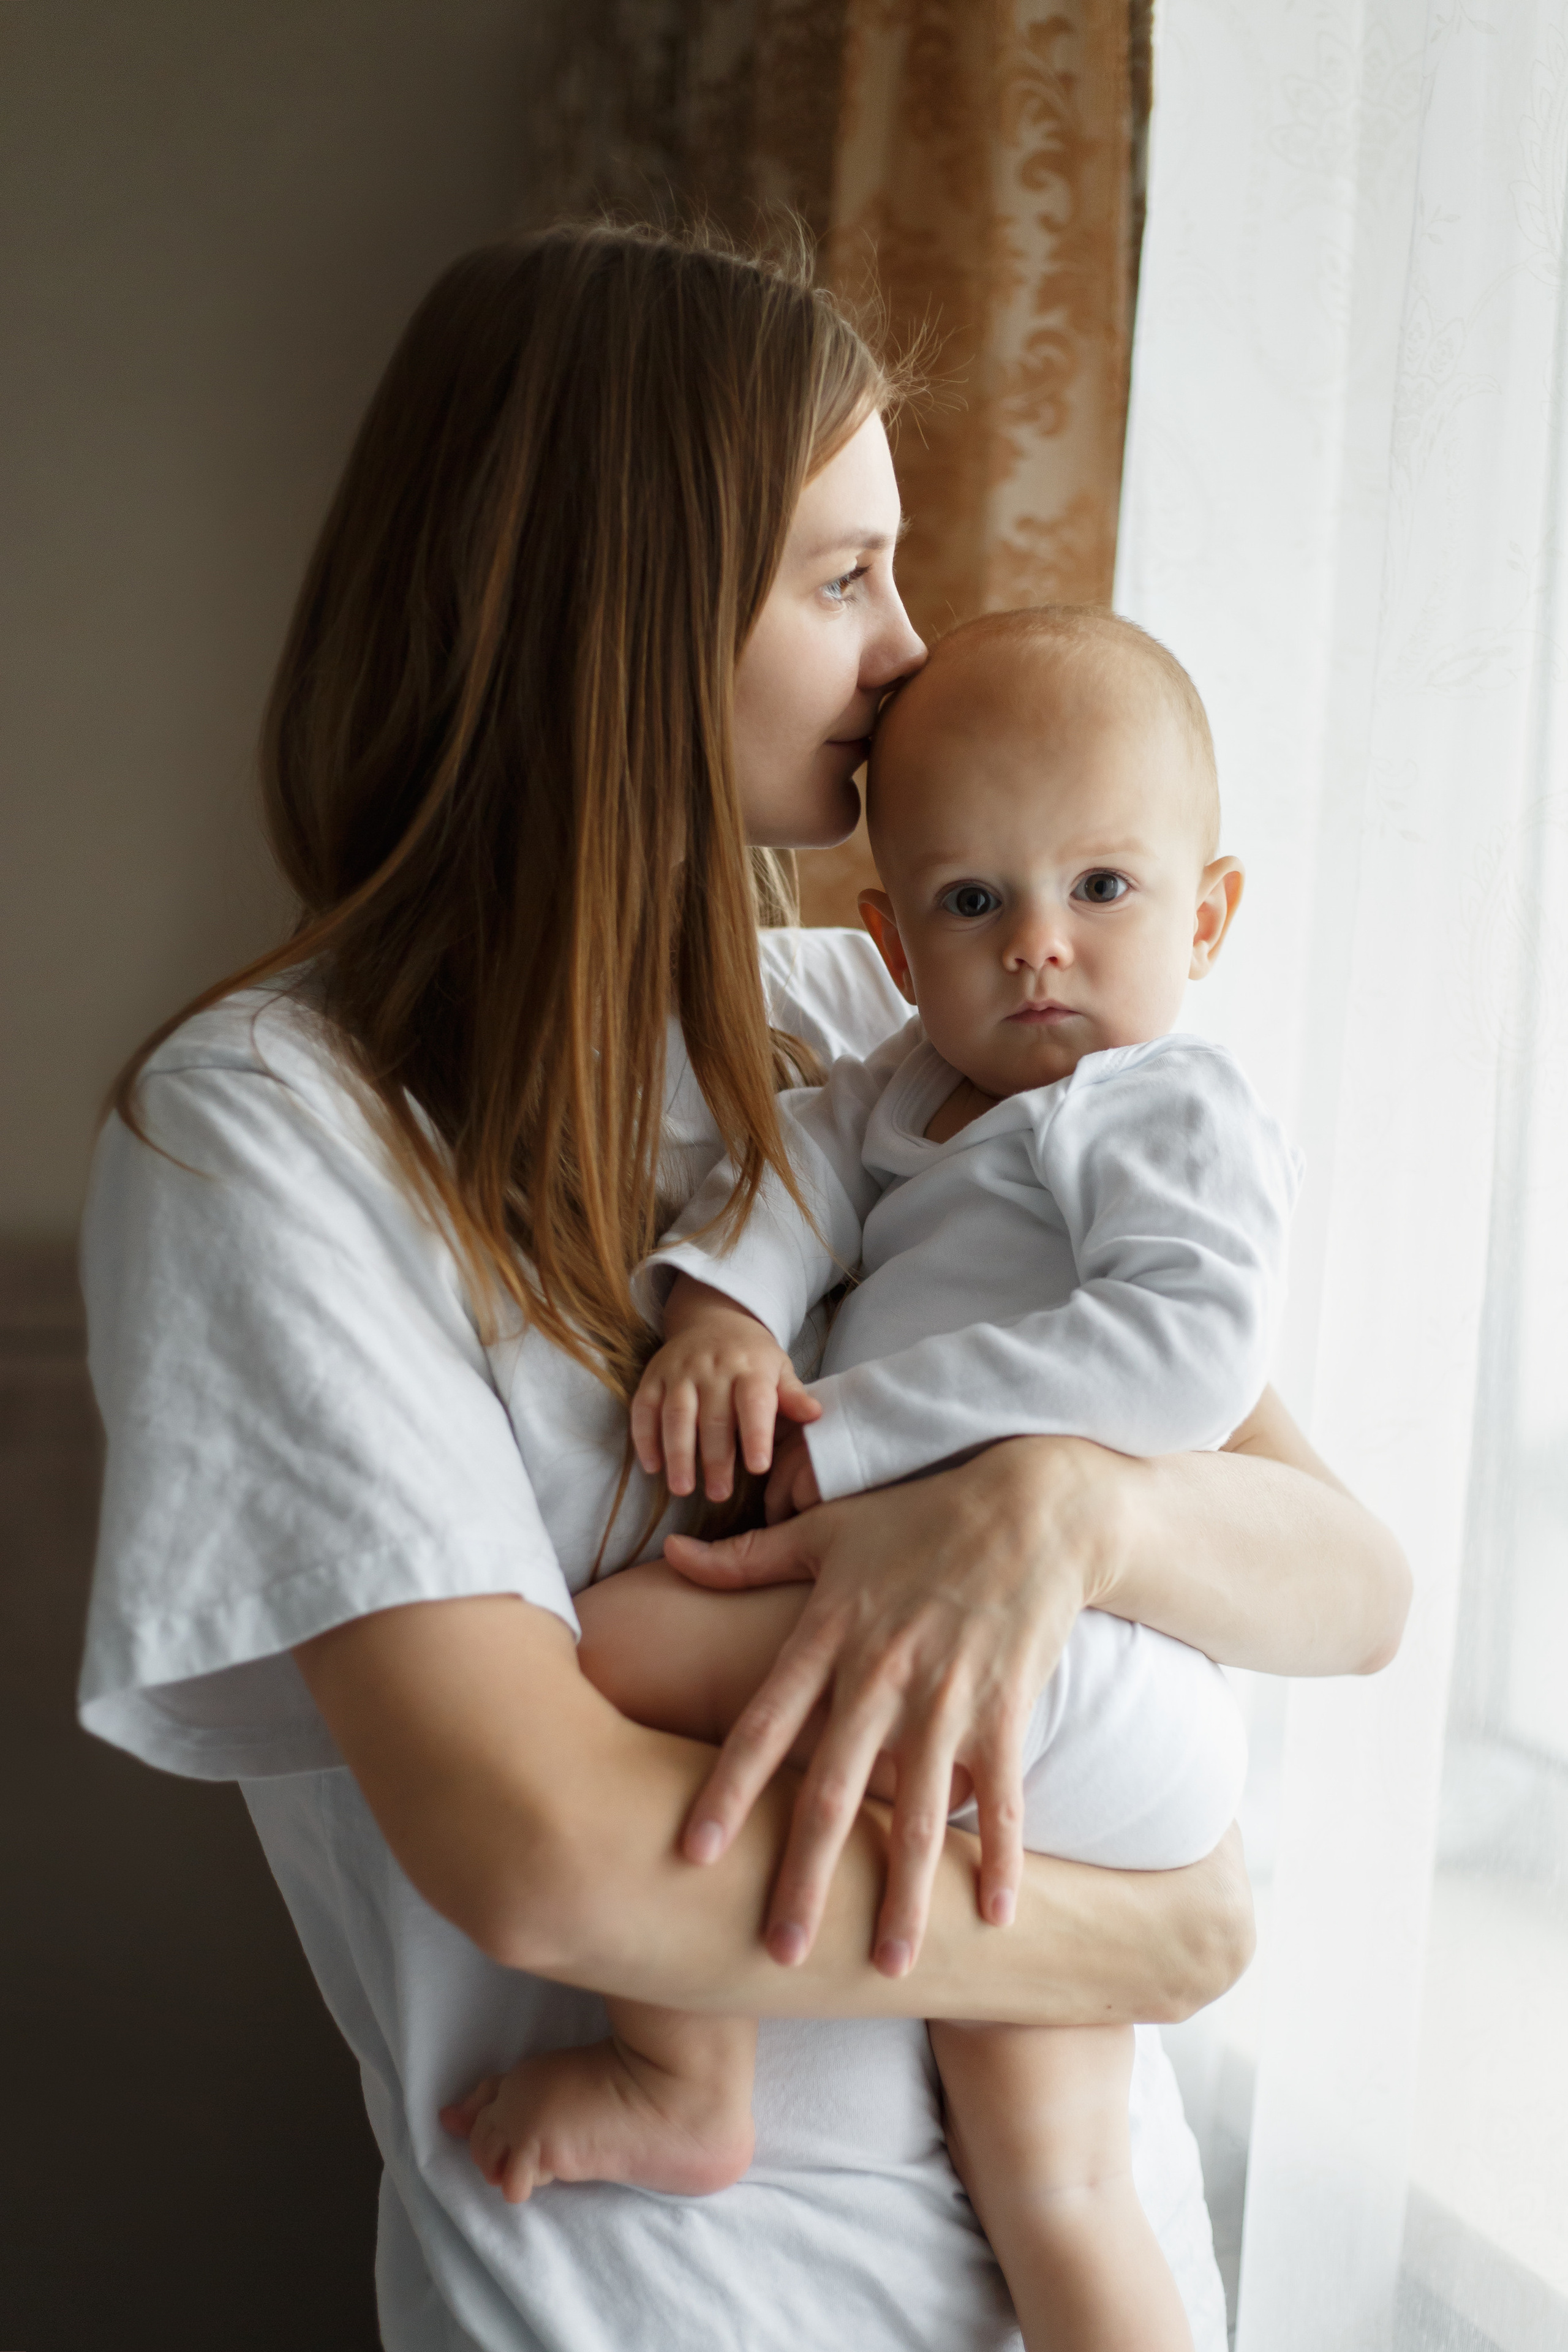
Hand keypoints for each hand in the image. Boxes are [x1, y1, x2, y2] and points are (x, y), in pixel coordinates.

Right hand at [632, 1277, 820, 1501]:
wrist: (714, 1318)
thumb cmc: (752, 1356)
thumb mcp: (779, 1368)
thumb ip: (792, 1396)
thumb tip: (815, 1415)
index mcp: (750, 1368)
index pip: (754, 1403)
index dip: (756, 1435)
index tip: (758, 1467)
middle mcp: (713, 1368)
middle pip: (713, 1417)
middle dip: (715, 1459)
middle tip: (719, 1495)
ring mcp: (679, 1372)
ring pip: (676, 1415)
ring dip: (678, 1454)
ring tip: (682, 1489)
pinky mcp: (653, 1377)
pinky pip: (644, 1408)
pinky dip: (645, 1438)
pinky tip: (651, 1468)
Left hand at [663, 1434, 1124, 1974]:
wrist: (1032, 1504)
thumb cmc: (921, 1516)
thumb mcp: (828, 1530)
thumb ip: (748, 1559)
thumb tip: (669, 1557)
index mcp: (829, 1636)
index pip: (762, 1726)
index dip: (725, 1791)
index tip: (690, 1853)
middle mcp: (881, 1674)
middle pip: (833, 1791)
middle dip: (806, 1877)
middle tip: (778, 1951)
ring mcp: (947, 1695)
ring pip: (918, 1814)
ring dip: (906, 1894)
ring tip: (890, 1966)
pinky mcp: (1006, 1705)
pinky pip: (1001, 1795)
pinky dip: (1001, 1856)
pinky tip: (996, 1919)